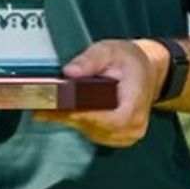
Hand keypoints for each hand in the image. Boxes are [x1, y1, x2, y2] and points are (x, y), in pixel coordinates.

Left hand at [33, 39, 167, 146]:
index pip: (115, 118)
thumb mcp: (109, 50)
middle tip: (43, 106)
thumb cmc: (129, 61)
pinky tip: (61, 113)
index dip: (90, 116)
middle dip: (70, 115)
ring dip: (71, 120)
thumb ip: (90, 59)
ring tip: (47, 108)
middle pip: (98, 126)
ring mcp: (128, 133)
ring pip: (92, 132)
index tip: (66, 110)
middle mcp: (135, 122)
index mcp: (137, 98)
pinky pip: (93, 133)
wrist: (145, 72)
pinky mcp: (118, 138)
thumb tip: (70, 72)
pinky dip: (77, 123)